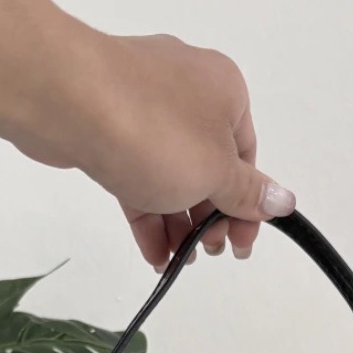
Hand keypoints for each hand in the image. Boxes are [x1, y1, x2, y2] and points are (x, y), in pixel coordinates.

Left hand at [13, 28, 295, 267]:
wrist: (67, 101)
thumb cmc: (155, 133)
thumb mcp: (214, 173)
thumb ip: (248, 193)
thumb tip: (285, 200)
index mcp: (226, 91)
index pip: (247, 157)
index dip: (247, 207)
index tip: (240, 247)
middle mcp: (188, 91)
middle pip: (209, 166)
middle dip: (209, 217)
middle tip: (209, 254)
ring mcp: (143, 105)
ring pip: (171, 173)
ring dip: (177, 222)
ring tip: (176, 261)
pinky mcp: (107, 124)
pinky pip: (137, 173)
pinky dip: (147, 211)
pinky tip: (152, 252)